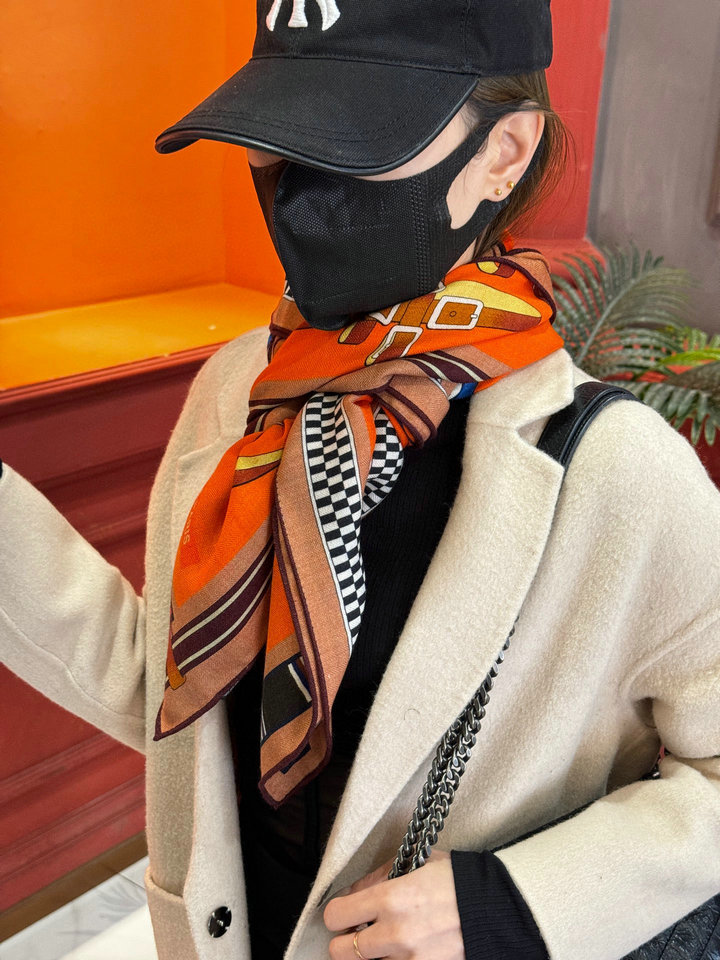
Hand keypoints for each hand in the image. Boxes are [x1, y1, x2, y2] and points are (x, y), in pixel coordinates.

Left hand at [323, 850, 464, 958]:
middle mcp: (396, 933)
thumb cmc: (458, 881)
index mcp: (392, 898)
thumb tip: (353, 892)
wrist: (499, 911)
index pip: (336, 916)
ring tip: (386, 940)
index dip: (338, 913)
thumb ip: (380, 876)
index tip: (346, 912)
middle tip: (358, 931)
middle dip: (346, 940)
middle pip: (340, 951)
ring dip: (371, 954)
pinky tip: (403, 950)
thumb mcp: (419, 863)